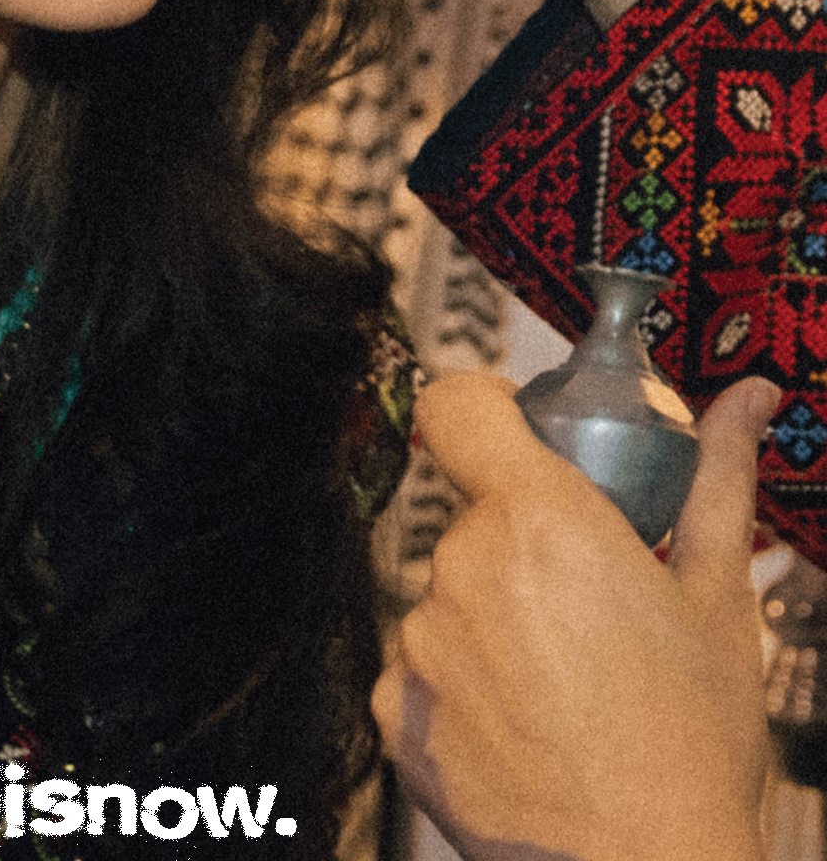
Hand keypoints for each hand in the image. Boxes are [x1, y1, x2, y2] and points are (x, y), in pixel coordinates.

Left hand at [372, 372, 778, 860]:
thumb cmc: (690, 747)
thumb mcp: (719, 599)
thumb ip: (717, 477)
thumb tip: (749, 398)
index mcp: (538, 519)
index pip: (457, 405)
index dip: (485, 409)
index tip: (520, 434)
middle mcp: (463, 570)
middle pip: (473, 513)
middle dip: (523, 538)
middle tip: (586, 592)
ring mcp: (422, 645)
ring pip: (451, 592)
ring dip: (494, 614)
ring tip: (567, 676)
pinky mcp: (397, 714)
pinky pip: (424, 665)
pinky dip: (465, 681)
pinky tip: (527, 720)